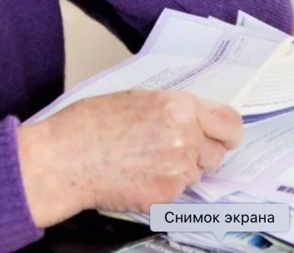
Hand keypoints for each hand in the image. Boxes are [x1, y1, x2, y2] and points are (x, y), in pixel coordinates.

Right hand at [16, 91, 243, 227]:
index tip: (227, 137)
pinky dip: (164, 187)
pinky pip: (178, 192)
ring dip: (181, 170)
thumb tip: (195, 118)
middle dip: (201, 152)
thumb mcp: (138, 99)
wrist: (65, 159)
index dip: (229, 131)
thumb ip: (173, 109)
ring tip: (146, 160)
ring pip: (197, 173)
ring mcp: (177, 169)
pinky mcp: (165, 195)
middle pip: (216, 151)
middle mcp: (185, 137)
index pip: (229, 122)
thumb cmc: (90, 125)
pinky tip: (138, 175)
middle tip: (173, 149)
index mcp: (179, 107)